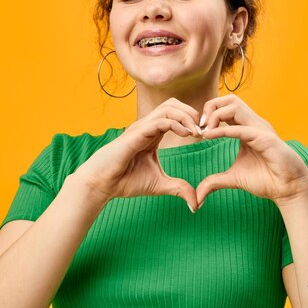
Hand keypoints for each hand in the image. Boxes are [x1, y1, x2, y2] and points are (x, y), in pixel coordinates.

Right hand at [74, 98, 201, 209]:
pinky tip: (186, 134)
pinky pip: (160, 120)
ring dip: (187, 116)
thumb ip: (178, 189)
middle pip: (174, 104)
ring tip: (198, 132)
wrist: (102, 184)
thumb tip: (196, 203)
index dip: (193, 121)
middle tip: (205, 130)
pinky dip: (176, 123)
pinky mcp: (136, 133)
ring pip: (168, 107)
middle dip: (193, 113)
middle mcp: (147, 126)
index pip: (176, 115)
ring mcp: (141, 127)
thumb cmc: (125, 181)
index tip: (206, 136)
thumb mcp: (159, 185)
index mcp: (153, 133)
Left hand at [196, 94, 307, 207]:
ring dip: (215, 115)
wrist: (288, 189)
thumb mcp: (233, 179)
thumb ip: (214, 182)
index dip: (209, 114)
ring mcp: (261, 129)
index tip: (198, 132)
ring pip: (235, 106)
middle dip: (210, 107)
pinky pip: (241, 128)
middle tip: (200, 126)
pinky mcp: (266, 139)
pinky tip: (209, 136)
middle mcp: (254, 124)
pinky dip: (223, 130)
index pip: (226, 107)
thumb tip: (197, 196)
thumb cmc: (266, 180)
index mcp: (247, 128)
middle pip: (230, 99)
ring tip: (205, 132)